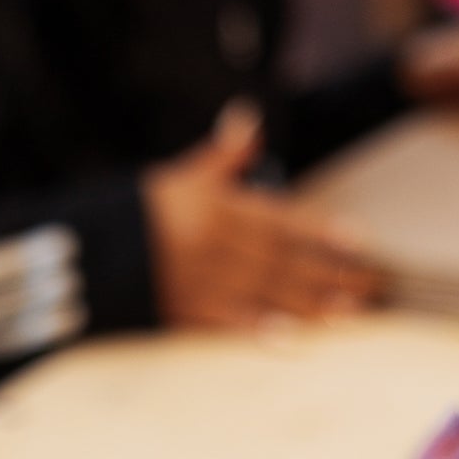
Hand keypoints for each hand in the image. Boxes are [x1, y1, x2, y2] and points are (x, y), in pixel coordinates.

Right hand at [142, 106, 381, 327]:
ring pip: (265, 292)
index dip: (321, 231)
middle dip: (330, 274)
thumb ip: (223, 156)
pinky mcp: (182, 311)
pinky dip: (259, 330)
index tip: (359, 242)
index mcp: (217, 207)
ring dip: (310, 304)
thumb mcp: (181, 175)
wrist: (85, 253)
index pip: (280, 220)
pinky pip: (226, 321)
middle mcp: (214, 243)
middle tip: (372, 287)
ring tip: (348, 314)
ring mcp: (200, 279)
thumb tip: (247, 118)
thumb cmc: (138, 212)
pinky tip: (290, 339)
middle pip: (283, 260)